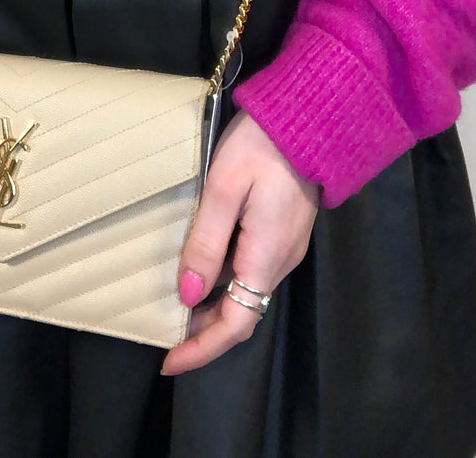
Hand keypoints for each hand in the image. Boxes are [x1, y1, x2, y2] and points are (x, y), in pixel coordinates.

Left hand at [160, 108, 319, 376]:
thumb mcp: (224, 189)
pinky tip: (201, 268)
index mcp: (266, 256)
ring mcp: (286, 244)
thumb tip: (186, 294)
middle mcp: (281, 260)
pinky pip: (252, 269)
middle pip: (241, 312)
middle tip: (164, 334)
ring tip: (175, 306)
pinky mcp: (284, 228)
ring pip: (246, 292)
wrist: (311, 114)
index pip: (235, 323)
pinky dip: (225, 282)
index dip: (201, 348)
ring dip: (213, 306)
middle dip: (203, 331)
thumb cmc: (262, 145)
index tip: (168, 362)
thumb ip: (205, 243)